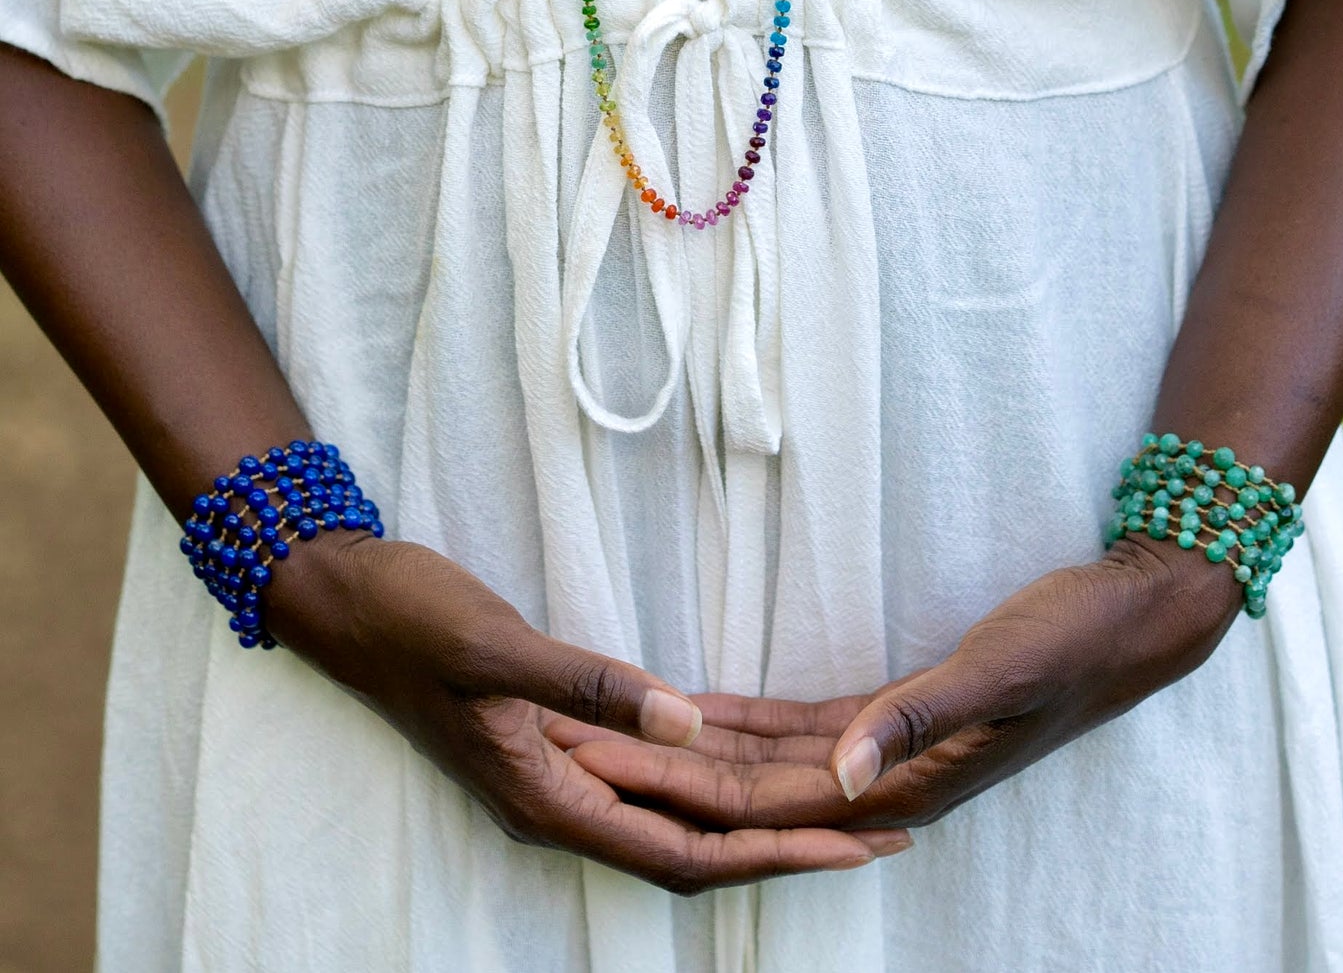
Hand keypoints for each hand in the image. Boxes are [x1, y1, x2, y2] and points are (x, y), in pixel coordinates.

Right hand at [262, 533, 909, 892]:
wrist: (347, 600)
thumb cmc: (409, 621)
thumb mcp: (492, 646)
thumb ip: (587, 686)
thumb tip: (689, 725)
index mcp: (548, 797)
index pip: (686, 851)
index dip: (776, 854)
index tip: (856, 843)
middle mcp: (565, 797)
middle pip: (699, 841)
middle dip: (791, 839)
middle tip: (884, 825)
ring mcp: (564, 765)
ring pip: (682, 805)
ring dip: (760, 804)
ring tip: (839, 792)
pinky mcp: (563, 727)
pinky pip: (655, 757)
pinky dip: (711, 756)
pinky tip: (754, 742)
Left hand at [560, 538, 1240, 829]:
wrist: (1125, 621)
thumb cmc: (1067, 646)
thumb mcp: (994, 675)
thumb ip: (915, 724)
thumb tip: (836, 784)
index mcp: (895, 789)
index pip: (751, 803)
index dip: (667, 789)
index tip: (591, 769)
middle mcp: (877, 783)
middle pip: (737, 791)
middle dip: (653, 776)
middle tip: (565, 747)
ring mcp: (881, 751)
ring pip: (758, 763)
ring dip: (684, 754)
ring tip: (609, 734)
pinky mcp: (888, 713)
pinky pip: (793, 728)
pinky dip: (738, 722)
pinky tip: (694, 709)